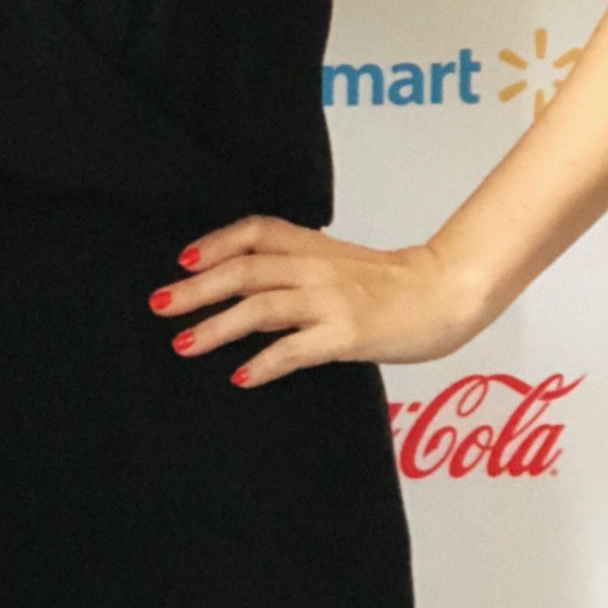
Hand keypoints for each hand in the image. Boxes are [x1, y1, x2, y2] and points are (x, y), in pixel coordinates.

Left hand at [148, 218, 488, 389]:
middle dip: (196, 288)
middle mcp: (316, 268)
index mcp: (313, 246)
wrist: (449, 292)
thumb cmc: (396, 283)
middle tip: (159, 304)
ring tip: (183, 344)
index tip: (183, 259)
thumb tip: (250, 288)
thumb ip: (300, 267)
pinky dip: (263, 363)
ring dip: (216, 327)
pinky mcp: (347, 334)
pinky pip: (295, 349)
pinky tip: (240, 376)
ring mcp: (331, 301)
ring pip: (260, 308)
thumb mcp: (341, 262)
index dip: (216, 243)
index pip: (255, 231)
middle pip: (244, 270)